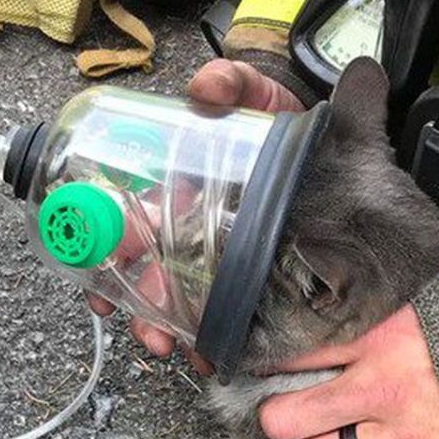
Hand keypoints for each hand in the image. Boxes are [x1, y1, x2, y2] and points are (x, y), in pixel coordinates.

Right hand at [88, 59, 302, 369]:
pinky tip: (210, 355)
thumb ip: (231, 84)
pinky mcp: (255, 283)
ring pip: (178, 300)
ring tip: (167, 345)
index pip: (130, 218)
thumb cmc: (285, 123)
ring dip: (162, 326)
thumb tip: (204, 88)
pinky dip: (211, 340)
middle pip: (147, 268)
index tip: (99, 268)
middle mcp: (193, 226)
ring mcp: (224, 258)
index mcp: (181, 187)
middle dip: (135, 300)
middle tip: (135, 320)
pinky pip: (225, 318)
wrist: (338, 150)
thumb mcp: (257, 94)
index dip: (106, 246)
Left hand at [257, 241, 438, 438]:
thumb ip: (420, 255)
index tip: (262, 366)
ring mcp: (402, 433)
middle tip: (282, 416)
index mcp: (376, 334)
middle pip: (288, 419)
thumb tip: (400, 229)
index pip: (295, 353)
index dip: (270, 362)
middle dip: (278, 419)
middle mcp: (376, 387)